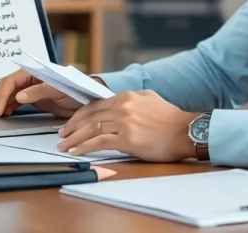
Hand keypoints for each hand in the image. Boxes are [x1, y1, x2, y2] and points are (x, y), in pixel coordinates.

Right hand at [0, 69, 82, 118]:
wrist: (90, 99)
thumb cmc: (77, 89)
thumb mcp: (59, 90)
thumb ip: (39, 91)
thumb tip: (18, 96)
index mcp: (35, 72)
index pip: (12, 81)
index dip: (3, 95)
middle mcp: (31, 78)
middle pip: (7, 86)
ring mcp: (32, 88)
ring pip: (9, 93)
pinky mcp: (35, 98)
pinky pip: (16, 101)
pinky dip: (7, 106)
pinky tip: (1, 113)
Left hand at [56, 90, 199, 162]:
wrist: (186, 131)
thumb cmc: (171, 119)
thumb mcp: (150, 99)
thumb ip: (132, 100)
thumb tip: (118, 105)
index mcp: (127, 96)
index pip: (96, 104)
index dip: (81, 115)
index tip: (72, 122)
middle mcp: (123, 107)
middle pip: (90, 116)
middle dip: (72, 126)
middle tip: (62, 134)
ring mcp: (124, 122)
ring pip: (91, 129)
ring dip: (74, 138)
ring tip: (64, 145)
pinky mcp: (127, 139)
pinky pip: (99, 143)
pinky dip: (85, 147)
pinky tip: (77, 151)